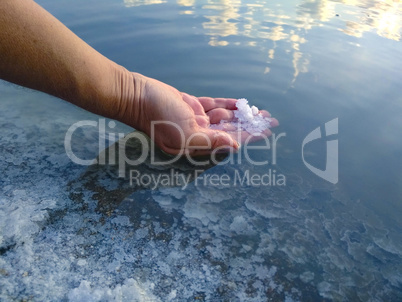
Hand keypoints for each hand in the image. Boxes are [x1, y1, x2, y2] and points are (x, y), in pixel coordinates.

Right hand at [118, 73, 278, 155]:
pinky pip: (214, 105)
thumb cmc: (159, 117)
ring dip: (242, 114)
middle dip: (250, 125)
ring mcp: (195, 119)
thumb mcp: (185, 133)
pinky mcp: (191, 105)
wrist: (138, 96)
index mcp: (198, 144)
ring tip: (260, 111)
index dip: (249, 136)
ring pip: (224, 118)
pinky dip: (227, 105)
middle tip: (270, 120)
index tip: (266, 132)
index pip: (229, 141)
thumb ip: (210, 142)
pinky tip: (241, 104)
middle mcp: (198, 133)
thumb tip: (234, 146)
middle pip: (230, 130)